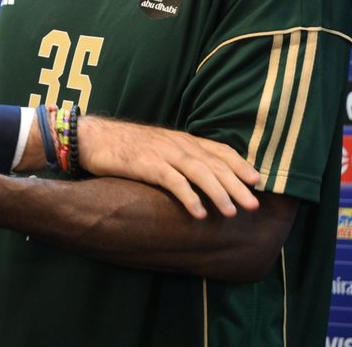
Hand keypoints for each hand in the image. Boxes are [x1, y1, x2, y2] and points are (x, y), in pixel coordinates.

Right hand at [79, 117, 260, 219]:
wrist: (93, 138)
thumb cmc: (127, 146)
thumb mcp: (160, 147)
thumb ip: (181, 157)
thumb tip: (205, 176)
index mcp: (183, 139)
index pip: (220, 150)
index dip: (240, 165)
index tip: (257, 181)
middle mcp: (178, 144)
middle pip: (215, 164)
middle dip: (237, 185)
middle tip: (254, 205)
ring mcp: (163, 153)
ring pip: (199, 172)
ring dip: (218, 192)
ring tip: (231, 213)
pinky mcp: (147, 165)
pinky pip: (173, 182)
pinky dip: (188, 197)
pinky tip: (199, 213)